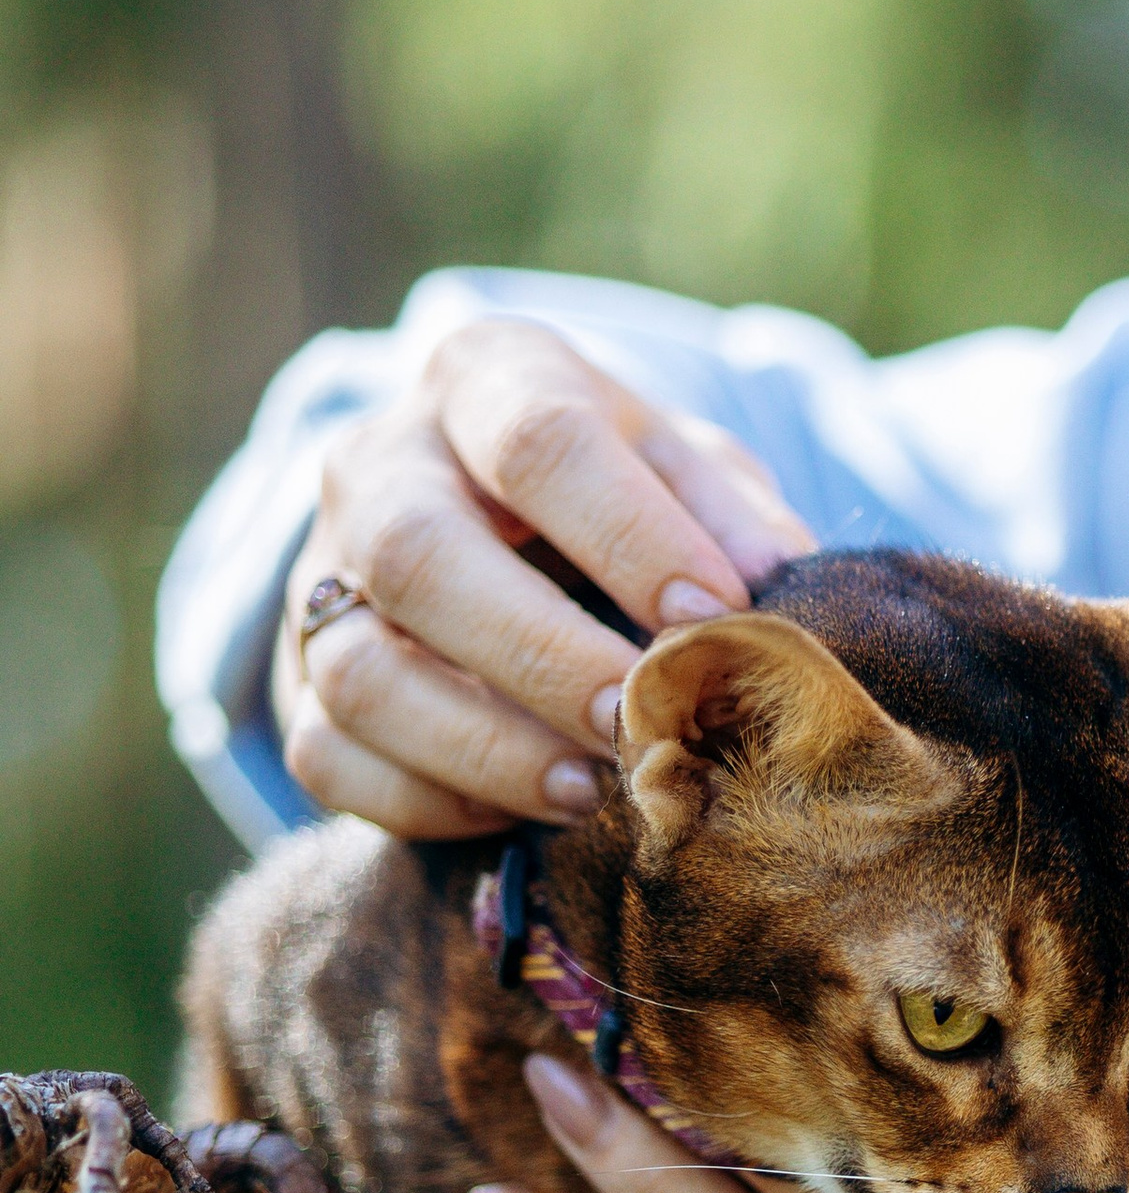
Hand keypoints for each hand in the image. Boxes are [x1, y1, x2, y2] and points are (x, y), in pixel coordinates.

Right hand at [275, 319, 816, 837]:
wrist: (496, 516)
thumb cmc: (617, 491)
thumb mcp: (686, 466)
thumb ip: (730, 515)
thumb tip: (767, 594)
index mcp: (484, 378)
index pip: (540, 441)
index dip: (630, 535)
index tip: (710, 615)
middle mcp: (377, 464)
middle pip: (419, 556)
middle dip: (542, 656)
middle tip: (640, 722)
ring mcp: (322, 574)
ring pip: (360, 671)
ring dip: (485, 748)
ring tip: (592, 793)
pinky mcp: (297, 680)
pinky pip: (330, 756)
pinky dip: (429, 800)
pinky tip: (523, 813)